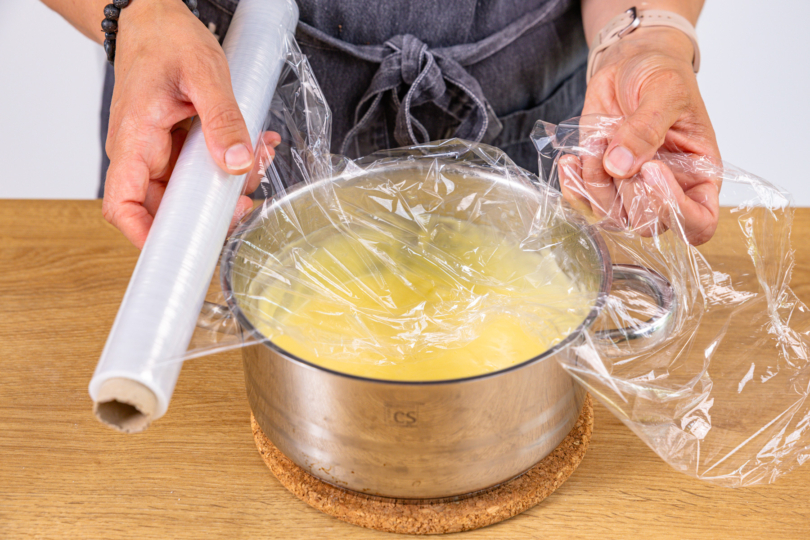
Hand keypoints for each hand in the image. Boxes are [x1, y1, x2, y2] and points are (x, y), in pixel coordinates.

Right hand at [102, 0, 278, 247]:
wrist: (154, 18)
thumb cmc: (166, 39)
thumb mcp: (203, 74)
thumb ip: (223, 120)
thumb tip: (237, 165)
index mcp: (135, 140)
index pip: (123, 204)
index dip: (145, 235)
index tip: (182, 250)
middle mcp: (142, 152)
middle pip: (168, 206)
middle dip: (212, 211)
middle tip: (249, 203)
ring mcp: (159, 150)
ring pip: (193, 190)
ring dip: (230, 183)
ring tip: (260, 158)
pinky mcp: (177, 145)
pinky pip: (203, 168)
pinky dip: (232, 161)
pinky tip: (256, 145)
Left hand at [559, 27, 720, 244]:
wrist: (629, 64)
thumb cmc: (661, 74)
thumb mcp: (665, 90)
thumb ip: (647, 127)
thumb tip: (621, 165)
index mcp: (699, 175)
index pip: (698, 224)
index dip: (673, 208)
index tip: (652, 169)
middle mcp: (665, 191)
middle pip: (647, 225)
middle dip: (627, 190)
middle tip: (619, 146)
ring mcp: (629, 190)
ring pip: (611, 218)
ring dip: (595, 183)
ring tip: (596, 142)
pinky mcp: (600, 182)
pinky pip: (583, 204)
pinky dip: (572, 186)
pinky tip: (570, 160)